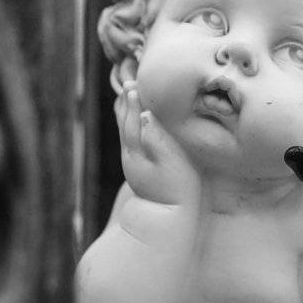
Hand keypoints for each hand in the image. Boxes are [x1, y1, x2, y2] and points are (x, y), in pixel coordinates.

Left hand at [116, 83, 200, 206]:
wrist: (169, 221)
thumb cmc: (177, 190)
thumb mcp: (172, 164)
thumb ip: (157, 139)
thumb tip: (145, 116)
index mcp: (137, 151)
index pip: (133, 120)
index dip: (133, 102)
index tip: (134, 83)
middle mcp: (130, 156)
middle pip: (125, 124)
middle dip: (126, 103)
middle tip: (128, 81)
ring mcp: (133, 163)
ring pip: (125, 132)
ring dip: (125, 112)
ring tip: (125, 95)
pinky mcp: (139, 169)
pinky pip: (130, 140)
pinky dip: (129, 124)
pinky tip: (133, 120)